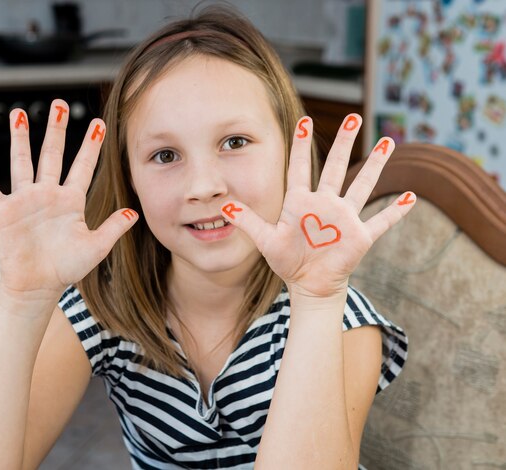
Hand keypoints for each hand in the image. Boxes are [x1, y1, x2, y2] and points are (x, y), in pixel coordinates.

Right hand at [0, 99, 136, 295]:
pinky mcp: (4, 213)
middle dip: (56, 129)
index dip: (91, 145)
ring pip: (22, 163)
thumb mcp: (96, 247)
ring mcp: (25, 201)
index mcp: (71, 200)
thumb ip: (113, 227)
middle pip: (52, 154)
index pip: (83, 166)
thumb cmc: (67, 267)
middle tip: (58, 104)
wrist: (39, 285)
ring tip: (18, 114)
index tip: (99, 123)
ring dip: (19, 139)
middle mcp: (48, 194)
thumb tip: (134, 212)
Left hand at [222, 114, 415, 297]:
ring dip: (376, 165)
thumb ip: (248, 221)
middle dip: (345, 143)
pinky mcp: (359, 237)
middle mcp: (325, 204)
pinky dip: (395, 211)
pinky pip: (381, 222)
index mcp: (301, 202)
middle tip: (354, 118)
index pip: (301, 168)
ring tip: (389, 142)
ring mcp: (344, 219)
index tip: (304, 120)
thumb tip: (224, 205)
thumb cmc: (287, 261)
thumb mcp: (265, 240)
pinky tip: (411, 197)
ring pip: (363, 186)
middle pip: (337, 168)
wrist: (309, 285)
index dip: (302, 146)